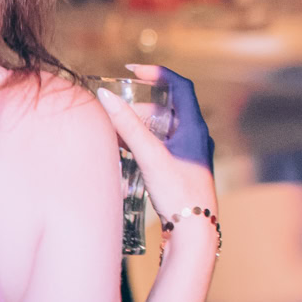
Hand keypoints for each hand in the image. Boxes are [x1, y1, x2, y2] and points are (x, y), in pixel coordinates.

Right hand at [94, 65, 217, 225]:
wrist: (195, 231)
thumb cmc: (179, 193)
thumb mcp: (150, 156)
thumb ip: (127, 126)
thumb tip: (106, 96)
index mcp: (195, 128)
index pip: (180, 86)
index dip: (158, 73)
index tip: (132, 71)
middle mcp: (196, 137)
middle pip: (166, 109)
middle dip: (139, 109)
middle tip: (114, 117)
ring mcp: (190, 153)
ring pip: (162, 129)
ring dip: (138, 128)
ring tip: (115, 137)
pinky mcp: (182, 168)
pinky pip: (161, 146)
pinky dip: (143, 143)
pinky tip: (125, 152)